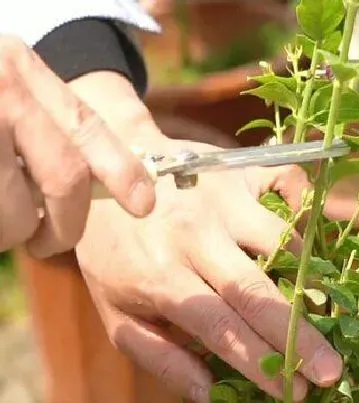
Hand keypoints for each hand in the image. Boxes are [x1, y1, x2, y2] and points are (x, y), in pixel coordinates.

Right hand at [0, 35, 154, 257]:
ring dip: (11, 232)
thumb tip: (101, 186)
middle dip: (66, 224)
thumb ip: (52, 125)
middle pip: (65, 178)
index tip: (143, 203)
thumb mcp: (8, 86)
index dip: (122, 170)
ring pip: (14, 215)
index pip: (88, 128)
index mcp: (19, 68)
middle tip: (50, 240)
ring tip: (0, 213)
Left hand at [69, 73, 341, 401]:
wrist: (102, 176)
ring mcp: (221, 196)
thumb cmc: (112, 250)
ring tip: (320, 305)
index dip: (261, 362)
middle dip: (299, 335)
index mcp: (162, 276)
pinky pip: (288, 182)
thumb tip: (210, 393)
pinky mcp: (237, 169)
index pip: (221, 328)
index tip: (294, 391)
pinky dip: (306, 203)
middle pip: (257, 291)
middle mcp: (196, 234)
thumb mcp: (117, 311)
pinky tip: (307, 231)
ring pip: (282, 239)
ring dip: (306, 277)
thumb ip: (159, 355)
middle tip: (332, 369)